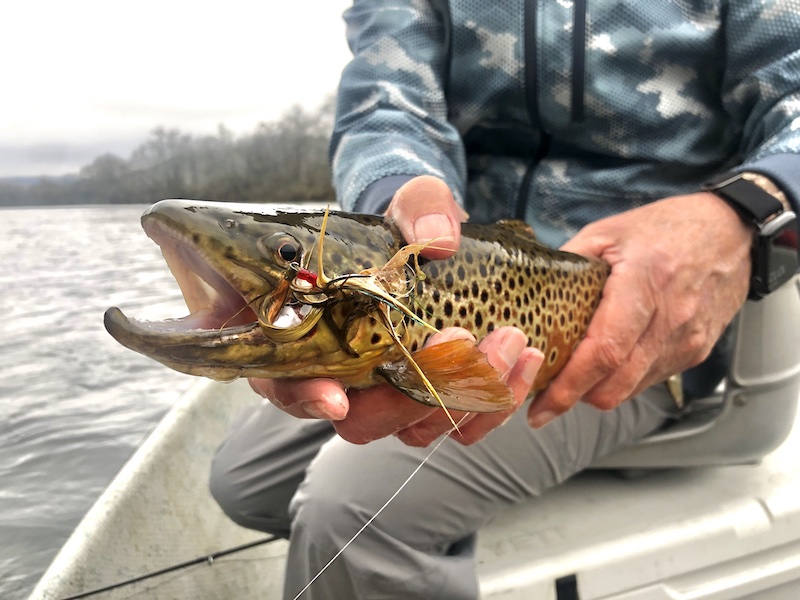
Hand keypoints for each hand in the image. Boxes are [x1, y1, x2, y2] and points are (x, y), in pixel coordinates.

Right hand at [249, 175, 540, 444]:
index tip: (337, 397)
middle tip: (458, 339)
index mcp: (308, 335)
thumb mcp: (411, 203)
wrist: (439, 249)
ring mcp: (392, 396)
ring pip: (416, 430)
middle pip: (359, 423)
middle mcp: (346, 378)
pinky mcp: (435, 400)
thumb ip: (419, 208)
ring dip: (464, 396)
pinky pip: (461, 423)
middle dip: (409, 396)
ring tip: (510, 340)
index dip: (305, 397)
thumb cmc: (405, 228)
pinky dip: (497, 399)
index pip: (285, 383)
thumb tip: (440, 239)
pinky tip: (527, 358)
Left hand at [528, 192, 751, 427]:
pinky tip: (608, 361)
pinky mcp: (696, 353)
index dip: (569, 385)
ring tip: (573, 375)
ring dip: (598, 390)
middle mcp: (672, 319)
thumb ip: (566, 266)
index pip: (605, 351)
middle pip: (617, 384)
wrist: (730, 232)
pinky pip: (649, 380)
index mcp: (645, 282)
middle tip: (545, 397)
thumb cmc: (667, 227)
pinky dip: (622, 379)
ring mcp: (688, 341)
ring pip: (631, 389)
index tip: (540, 406)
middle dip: (575, 398)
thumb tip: (529, 298)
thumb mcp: (606, 233)